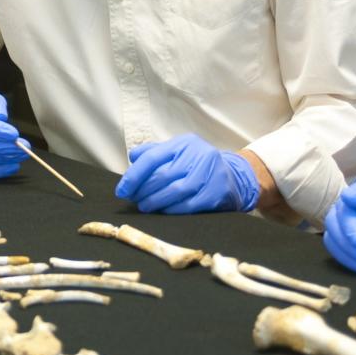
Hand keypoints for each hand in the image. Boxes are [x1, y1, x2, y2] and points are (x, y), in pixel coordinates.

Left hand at [115, 135, 259, 214]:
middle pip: (163, 175)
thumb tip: (133, 157)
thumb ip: (155, 152)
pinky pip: (189, 205)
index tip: (122, 190)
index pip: (152, 157)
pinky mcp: (216, 192)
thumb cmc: (197, 165)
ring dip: (155, 202)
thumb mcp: (178, 152)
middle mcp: (199, 154)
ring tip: (145, 206)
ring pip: (175, 191)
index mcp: (184, 143)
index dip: (134, 175)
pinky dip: (172, 209)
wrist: (233, 177)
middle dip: (143, 190)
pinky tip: (163, 211)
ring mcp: (210, 173)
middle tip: (133, 200)